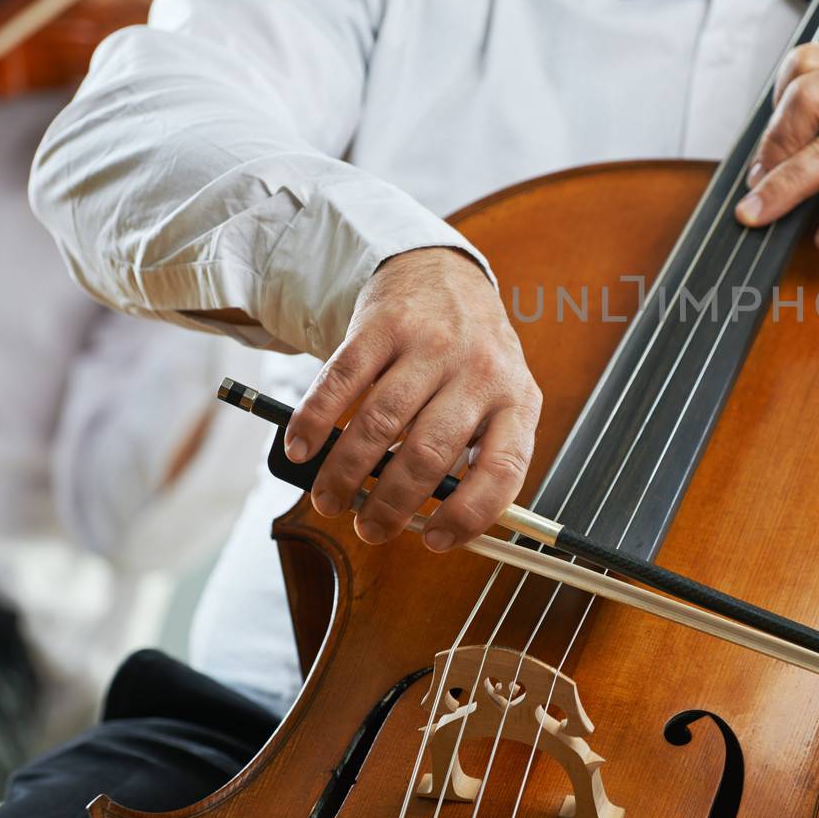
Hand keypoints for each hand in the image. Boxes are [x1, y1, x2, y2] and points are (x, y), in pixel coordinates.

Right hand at [283, 247, 541, 552]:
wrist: (444, 275)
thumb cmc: (469, 359)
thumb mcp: (497, 401)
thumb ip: (475, 455)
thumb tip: (429, 523)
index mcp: (517, 400)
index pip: (503, 469)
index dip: (469, 515)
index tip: (435, 542)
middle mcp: (480, 370)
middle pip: (429, 453)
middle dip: (391, 504)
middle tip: (368, 528)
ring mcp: (433, 344)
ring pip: (381, 423)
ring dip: (346, 472)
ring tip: (330, 499)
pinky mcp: (385, 324)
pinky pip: (343, 381)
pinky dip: (314, 421)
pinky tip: (300, 448)